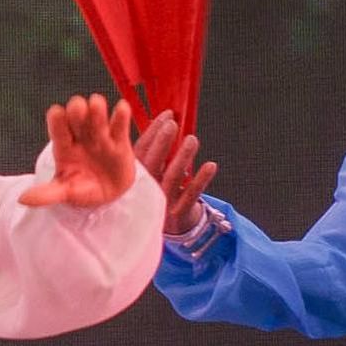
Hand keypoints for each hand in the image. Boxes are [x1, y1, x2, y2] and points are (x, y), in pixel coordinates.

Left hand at [27, 95, 142, 210]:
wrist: (109, 195)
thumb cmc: (81, 189)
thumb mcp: (64, 192)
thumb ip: (47, 194)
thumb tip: (22, 199)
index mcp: (64, 147)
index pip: (58, 131)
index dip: (57, 121)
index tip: (56, 112)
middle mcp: (80, 137)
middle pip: (77, 119)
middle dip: (77, 111)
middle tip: (78, 107)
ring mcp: (100, 137)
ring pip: (97, 119)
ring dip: (97, 110)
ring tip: (97, 104)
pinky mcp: (120, 142)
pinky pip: (120, 126)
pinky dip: (121, 116)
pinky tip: (122, 107)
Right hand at [134, 111, 213, 233]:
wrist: (168, 229)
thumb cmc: (159, 193)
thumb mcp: (149, 174)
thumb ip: (153, 152)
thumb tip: (161, 121)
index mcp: (135, 177)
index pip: (140, 150)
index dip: (152, 131)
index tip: (166, 115)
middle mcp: (146, 189)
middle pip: (152, 163)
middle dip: (162, 142)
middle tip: (172, 125)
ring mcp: (163, 201)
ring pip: (173, 177)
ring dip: (183, 157)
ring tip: (192, 140)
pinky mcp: (180, 212)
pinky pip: (192, 194)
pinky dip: (201, 179)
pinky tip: (210, 165)